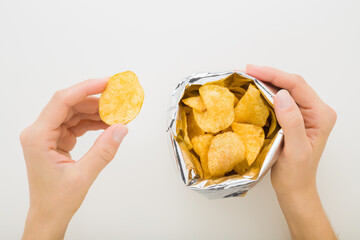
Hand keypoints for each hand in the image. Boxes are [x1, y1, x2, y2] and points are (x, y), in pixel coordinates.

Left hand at [20, 78, 127, 239]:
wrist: (49, 214)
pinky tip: (108, 124)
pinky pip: (77, 123)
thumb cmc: (56, 200)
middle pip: (69, 104)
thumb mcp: (83, 175)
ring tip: (117, 112)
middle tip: (117, 98)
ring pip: (74, 113)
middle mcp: (40, 132)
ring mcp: (48, 135)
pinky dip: (93, 122)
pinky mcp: (57, 139)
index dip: (85, 89)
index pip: (62, 102)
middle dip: (95, 100)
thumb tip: (121, 128)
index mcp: (38, 137)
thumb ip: (104, 151)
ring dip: (96, 111)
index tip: (106, 83)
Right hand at [246, 65, 336, 238]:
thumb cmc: (297, 174)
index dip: (274, 75)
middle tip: (245, 71)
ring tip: (245, 77)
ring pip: (284, 90)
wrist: (295, 187)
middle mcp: (315, 111)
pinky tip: (252, 91)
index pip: (297, 86)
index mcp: (320, 115)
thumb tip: (282, 95)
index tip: (253, 70)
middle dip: (267, 75)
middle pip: (290, 84)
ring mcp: (304, 114)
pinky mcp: (293, 118)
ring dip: (265, 83)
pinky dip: (264, 94)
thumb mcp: (296, 150)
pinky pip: (279, 100)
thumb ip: (292, 122)